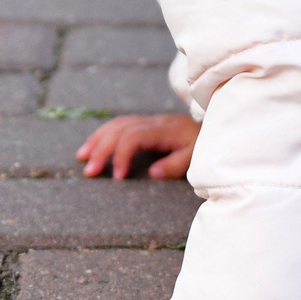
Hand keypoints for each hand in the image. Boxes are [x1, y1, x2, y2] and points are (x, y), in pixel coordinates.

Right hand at [77, 112, 200, 179]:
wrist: (218, 126)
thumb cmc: (207, 145)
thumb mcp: (197, 157)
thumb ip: (176, 165)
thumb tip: (153, 173)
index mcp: (165, 130)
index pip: (134, 137)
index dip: (121, 155)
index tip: (117, 178)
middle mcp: (154, 122)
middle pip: (120, 130)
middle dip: (101, 150)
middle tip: (89, 173)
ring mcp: (150, 121)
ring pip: (116, 124)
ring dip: (97, 140)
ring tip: (82, 157)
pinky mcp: (148, 124)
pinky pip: (120, 124)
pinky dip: (104, 134)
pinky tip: (93, 146)